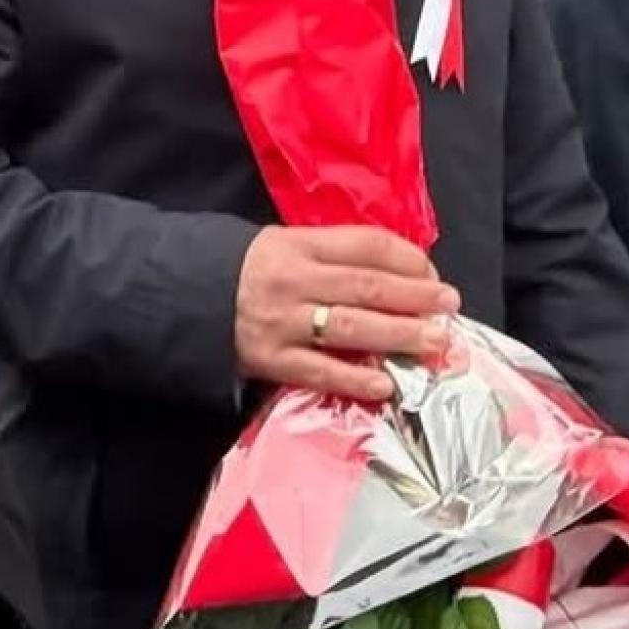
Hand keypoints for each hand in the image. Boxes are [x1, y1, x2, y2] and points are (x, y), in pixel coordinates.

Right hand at [234, 225, 458, 402]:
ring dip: (399, 335)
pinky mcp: (270, 359)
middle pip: (367, 286)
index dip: (407, 258)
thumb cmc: (242, 269)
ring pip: (352, 327)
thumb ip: (330, 256)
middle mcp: (294, 280)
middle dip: (415, 296)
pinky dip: (356, 377)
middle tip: (449, 305)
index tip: (432, 273)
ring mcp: (282, 323)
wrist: (178, 295)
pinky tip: (386, 384)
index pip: (366, 245)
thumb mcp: (281, 244)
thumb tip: (394, 275)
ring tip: (434, 340)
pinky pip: (321, 371)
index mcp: (298, 245)